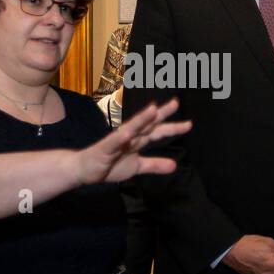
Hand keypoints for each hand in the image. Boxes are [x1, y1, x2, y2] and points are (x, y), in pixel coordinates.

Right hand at [73, 98, 189, 184]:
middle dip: (161, 114)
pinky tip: (129, 132)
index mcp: (138, 140)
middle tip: (176, 103)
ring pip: (132, 128)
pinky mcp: (105, 148)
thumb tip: (174, 165)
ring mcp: (117, 141)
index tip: (189, 123)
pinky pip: (114, 141)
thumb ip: (155, 165)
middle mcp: (129, 137)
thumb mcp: (137, 167)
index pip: (157, 131)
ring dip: (142, 119)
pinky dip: (122, 136)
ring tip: (154, 110)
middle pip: (148, 124)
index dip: (172, 127)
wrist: (84, 169)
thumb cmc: (110, 164)